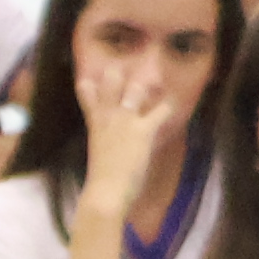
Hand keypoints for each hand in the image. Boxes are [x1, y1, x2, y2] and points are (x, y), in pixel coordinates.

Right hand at [72, 63, 170, 213]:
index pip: (85, 92)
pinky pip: (160, 111)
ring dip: (145, 85)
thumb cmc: (101, 182)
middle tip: (124, 66)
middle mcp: (107, 117)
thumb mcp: (98, 157)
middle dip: (117, 72)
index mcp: (94, 124)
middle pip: (110, 82)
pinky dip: (168, 106)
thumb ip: (105, 147)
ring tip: (155, 78)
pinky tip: (174, 100)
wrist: (105, 193)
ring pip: (135, 90)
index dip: (89, 83)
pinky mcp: (142, 131)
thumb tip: (109, 150)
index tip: (90, 76)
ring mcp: (125, 121)